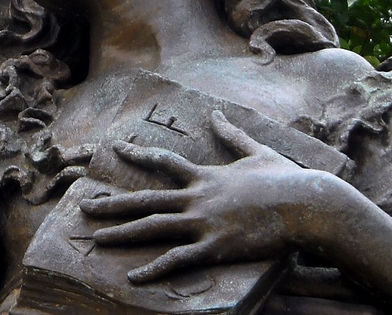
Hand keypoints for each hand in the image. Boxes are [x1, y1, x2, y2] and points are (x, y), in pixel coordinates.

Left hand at [80, 111, 346, 282]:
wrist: (308, 205)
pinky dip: (154, 269)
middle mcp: (197, 198)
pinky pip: (178, 260)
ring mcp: (204, 223)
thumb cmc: (287, 180)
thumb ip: (232, 135)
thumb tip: (217, 113)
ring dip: (122, 233)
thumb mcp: (257, 152)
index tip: (115, 148)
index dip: (138, 155)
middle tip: (83, 206)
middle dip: (112, 203)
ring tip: (97, 238)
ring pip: (153, 228)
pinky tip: (133, 277)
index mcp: (206, 176)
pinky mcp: (215, 246)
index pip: (163, 162)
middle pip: (145, 200)